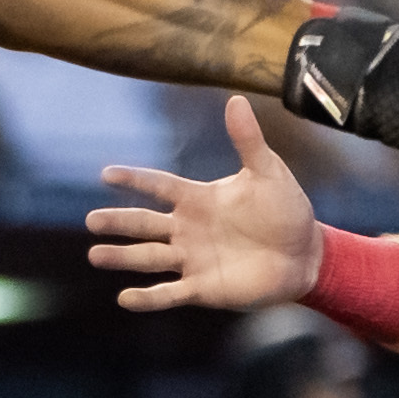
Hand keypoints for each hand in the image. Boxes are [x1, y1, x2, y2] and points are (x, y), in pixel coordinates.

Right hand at [87, 97, 322, 313]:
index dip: (134, 180)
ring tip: (95, 255)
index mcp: (198, 198)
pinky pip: (170, 293)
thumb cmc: (286, 210)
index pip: (158, 186)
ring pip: (149, 258)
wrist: (307, 254)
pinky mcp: (204, 288)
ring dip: (122, 258)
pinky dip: (149, 298)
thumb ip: (247, 140)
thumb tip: (236, 99)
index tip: (107, 175)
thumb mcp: (268, 171)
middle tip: (92, 220)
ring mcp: (193, 259)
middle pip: (145, 224)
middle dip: (118, 222)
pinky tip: (126, 298)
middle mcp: (188, 228)